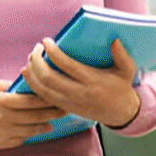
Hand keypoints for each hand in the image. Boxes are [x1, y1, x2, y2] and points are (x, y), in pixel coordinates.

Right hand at [0, 77, 69, 150]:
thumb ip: (6, 85)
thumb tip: (25, 83)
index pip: (28, 101)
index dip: (44, 99)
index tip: (56, 96)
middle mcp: (2, 118)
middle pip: (33, 116)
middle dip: (51, 113)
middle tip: (64, 109)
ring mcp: (2, 133)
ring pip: (30, 130)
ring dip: (44, 126)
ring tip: (52, 122)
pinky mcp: (0, 144)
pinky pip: (21, 139)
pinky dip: (30, 134)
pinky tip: (37, 130)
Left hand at [21, 37, 140, 128]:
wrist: (120, 114)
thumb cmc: (122, 88)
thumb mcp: (127, 71)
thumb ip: (122, 56)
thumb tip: (115, 40)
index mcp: (93, 81)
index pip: (67, 66)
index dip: (53, 53)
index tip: (46, 41)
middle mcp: (79, 93)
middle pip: (48, 78)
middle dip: (37, 61)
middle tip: (36, 48)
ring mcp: (69, 102)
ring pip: (41, 89)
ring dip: (32, 72)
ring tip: (32, 57)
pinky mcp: (64, 108)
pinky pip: (43, 97)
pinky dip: (32, 85)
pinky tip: (28, 73)